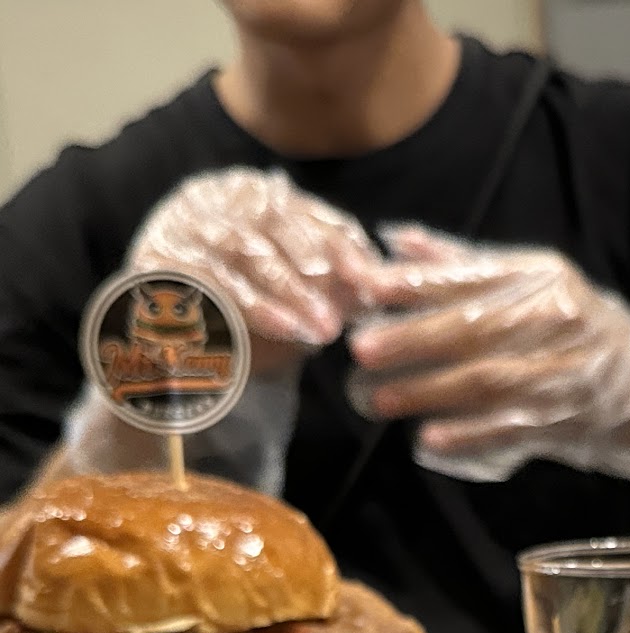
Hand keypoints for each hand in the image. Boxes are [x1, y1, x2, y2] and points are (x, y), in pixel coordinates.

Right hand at [128, 167, 381, 373]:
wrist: (168, 340)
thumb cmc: (249, 306)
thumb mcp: (293, 284)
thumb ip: (329, 275)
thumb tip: (376, 281)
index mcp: (249, 191)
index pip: (304, 213)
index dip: (340, 245)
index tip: (370, 282)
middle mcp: (210, 197)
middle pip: (271, 226)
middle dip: (312, 274)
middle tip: (339, 316)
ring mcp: (177, 223)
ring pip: (239, 251)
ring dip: (281, 295)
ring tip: (313, 331)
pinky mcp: (149, 260)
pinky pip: (201, 280)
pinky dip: (241, 309)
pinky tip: (271, 330)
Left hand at [346, 226, 629, 522]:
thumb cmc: (570, 327)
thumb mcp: (528, 282)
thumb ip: (460, 264)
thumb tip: (393, 240)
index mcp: (542, 279)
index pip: (473, 277)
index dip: (418, 284)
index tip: (369, 288)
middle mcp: (556, 321)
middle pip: (475, 330)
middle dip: (413, 340)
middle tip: (360, 349)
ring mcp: (561, 374)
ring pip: (486, 382)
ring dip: (426, 391)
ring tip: (375, 398)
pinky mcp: (561, 422)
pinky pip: (508, 430)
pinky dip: (466, 436)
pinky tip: (428, 440)